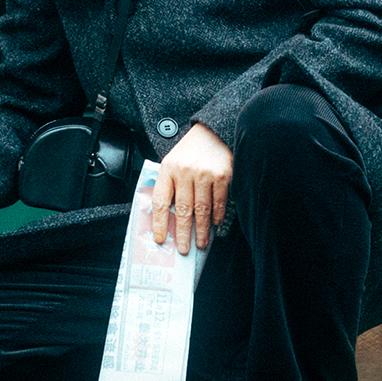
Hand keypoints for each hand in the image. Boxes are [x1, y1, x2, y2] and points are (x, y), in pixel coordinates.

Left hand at [150, 123, 232, 254]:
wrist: (213, 130)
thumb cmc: (190, 151)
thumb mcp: (173, 162)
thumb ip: (170, 185)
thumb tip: (169, 218)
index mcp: (167, 168)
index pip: (160, 201)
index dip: (160, 222)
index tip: (161, 239)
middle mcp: (184, 171)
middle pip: (183, 209)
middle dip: (183, 233)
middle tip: (184, 249)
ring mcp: (204, 173)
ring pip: (201, 209)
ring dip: (201, 229)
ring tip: (201, 243)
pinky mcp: (222, 174)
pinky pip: (218, 201)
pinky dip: (217, 215)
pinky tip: (215, 224)